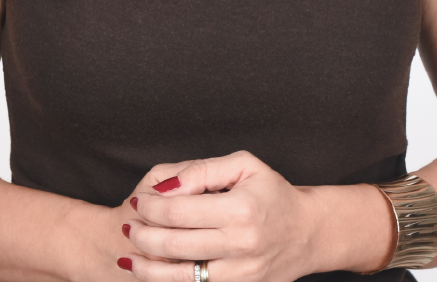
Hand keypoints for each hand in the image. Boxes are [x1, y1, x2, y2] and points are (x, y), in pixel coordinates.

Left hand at [117, 151, 323, 281]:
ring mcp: (241, 274)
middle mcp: (240, 245)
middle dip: (143, 235)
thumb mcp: (243, 165)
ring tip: (129, 255)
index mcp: (239, 210)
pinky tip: (152, 272)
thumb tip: (165, 186)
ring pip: (181, 276)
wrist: (308, 232)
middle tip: (128, 226)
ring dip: (148, 267)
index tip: (138, 200)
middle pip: (174, 244)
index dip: (151, 206)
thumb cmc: (272, 193)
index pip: (179, 210)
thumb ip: (202, 170)